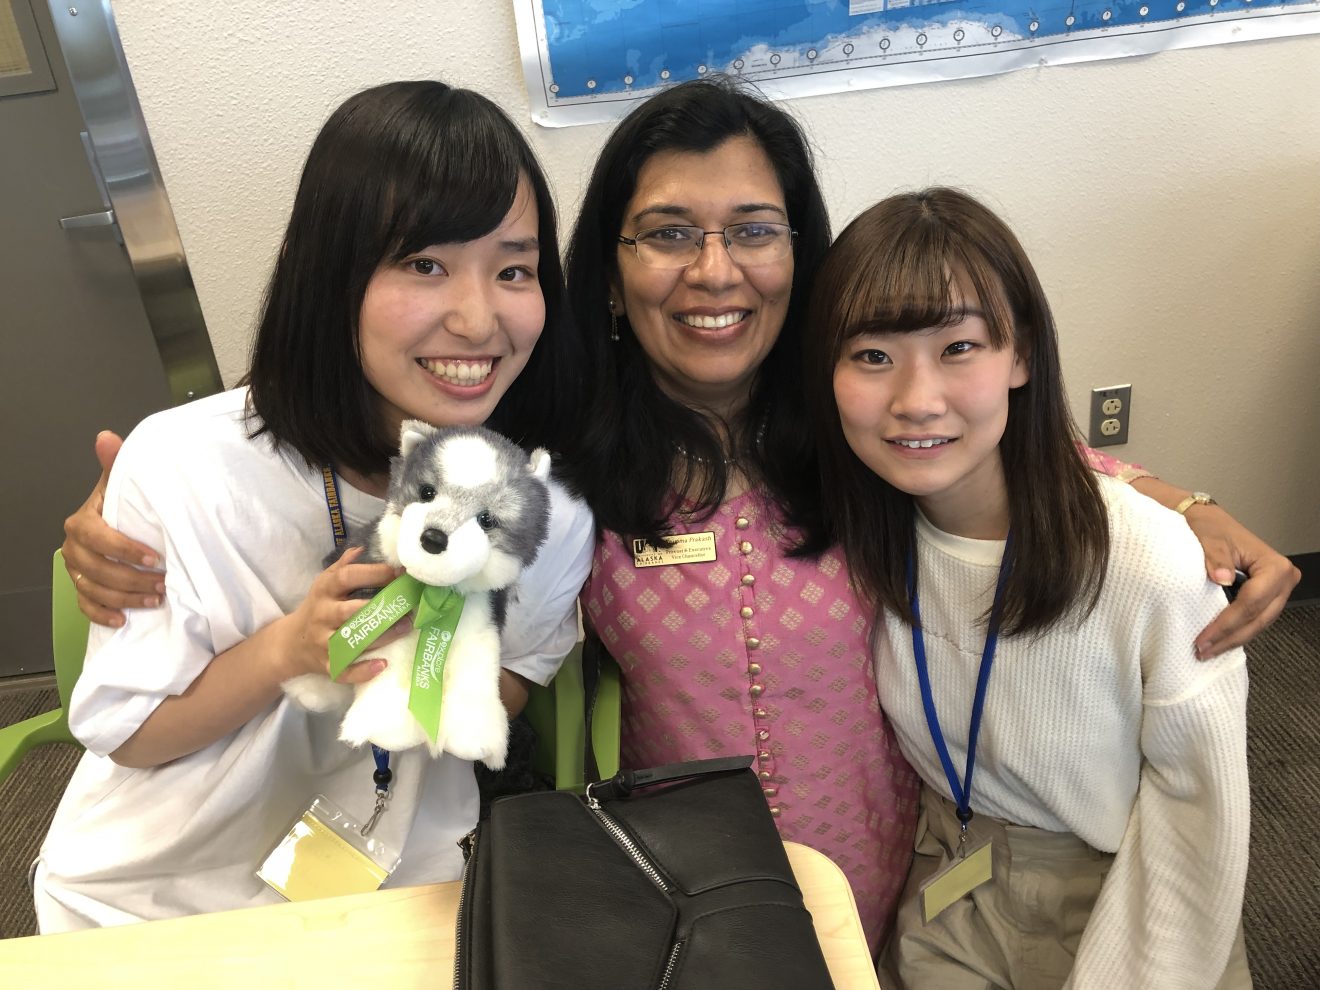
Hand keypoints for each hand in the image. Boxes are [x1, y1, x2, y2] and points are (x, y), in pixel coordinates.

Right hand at [63, 431, 165, 626]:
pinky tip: (122, 619)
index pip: (98, 539)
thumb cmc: (125, 503)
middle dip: (131, 579)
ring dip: (124, 598)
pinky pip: (85, 606)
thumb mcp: (122, 483)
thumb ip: (115, 464)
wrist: (122, 522)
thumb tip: (106, 437)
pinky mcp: (81, 588)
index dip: (124, 550)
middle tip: (162, 584)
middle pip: (95, 570)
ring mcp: (75, 570)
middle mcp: (73, 548)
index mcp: (82, 522)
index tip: (154, 557)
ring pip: (93, 589)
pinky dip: (102, 614)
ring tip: (155, 600)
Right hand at [281, 547, 402, 684]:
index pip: (346, 578)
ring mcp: (324, 642)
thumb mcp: (324, 584)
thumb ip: (343, 567)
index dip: (372, 574)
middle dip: (379, 608)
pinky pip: (345, 670)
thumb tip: (363, 548)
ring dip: (382, 636)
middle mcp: (322, 616)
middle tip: (408, 605)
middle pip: (350, 611)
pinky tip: (383, 664)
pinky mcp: (327, 665)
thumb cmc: (318, 608)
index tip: (398, 573)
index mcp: (324, 592)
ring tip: (406, 627)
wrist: (291, 644)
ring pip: (353, 641)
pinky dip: (363, 670)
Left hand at [1184, 504, 1300, 657]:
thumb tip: (1222, 577)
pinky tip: (1218, 640)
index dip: (1226, 623)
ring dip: (1233, 639)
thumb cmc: (1210, 527)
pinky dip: (1235, 631)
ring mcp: (1277, 590)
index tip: (1203, 638)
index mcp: (1274, 566)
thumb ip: (1215, 557)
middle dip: (1229, 637)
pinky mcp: (1265, 596)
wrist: (1208, 522)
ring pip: (1258, 623)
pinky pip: (1254, 619)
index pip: (1251, 602)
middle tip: (1203, 651)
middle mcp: (1282, 580)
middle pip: (1258, 618)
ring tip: (1207, 650)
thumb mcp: (1210, 538)